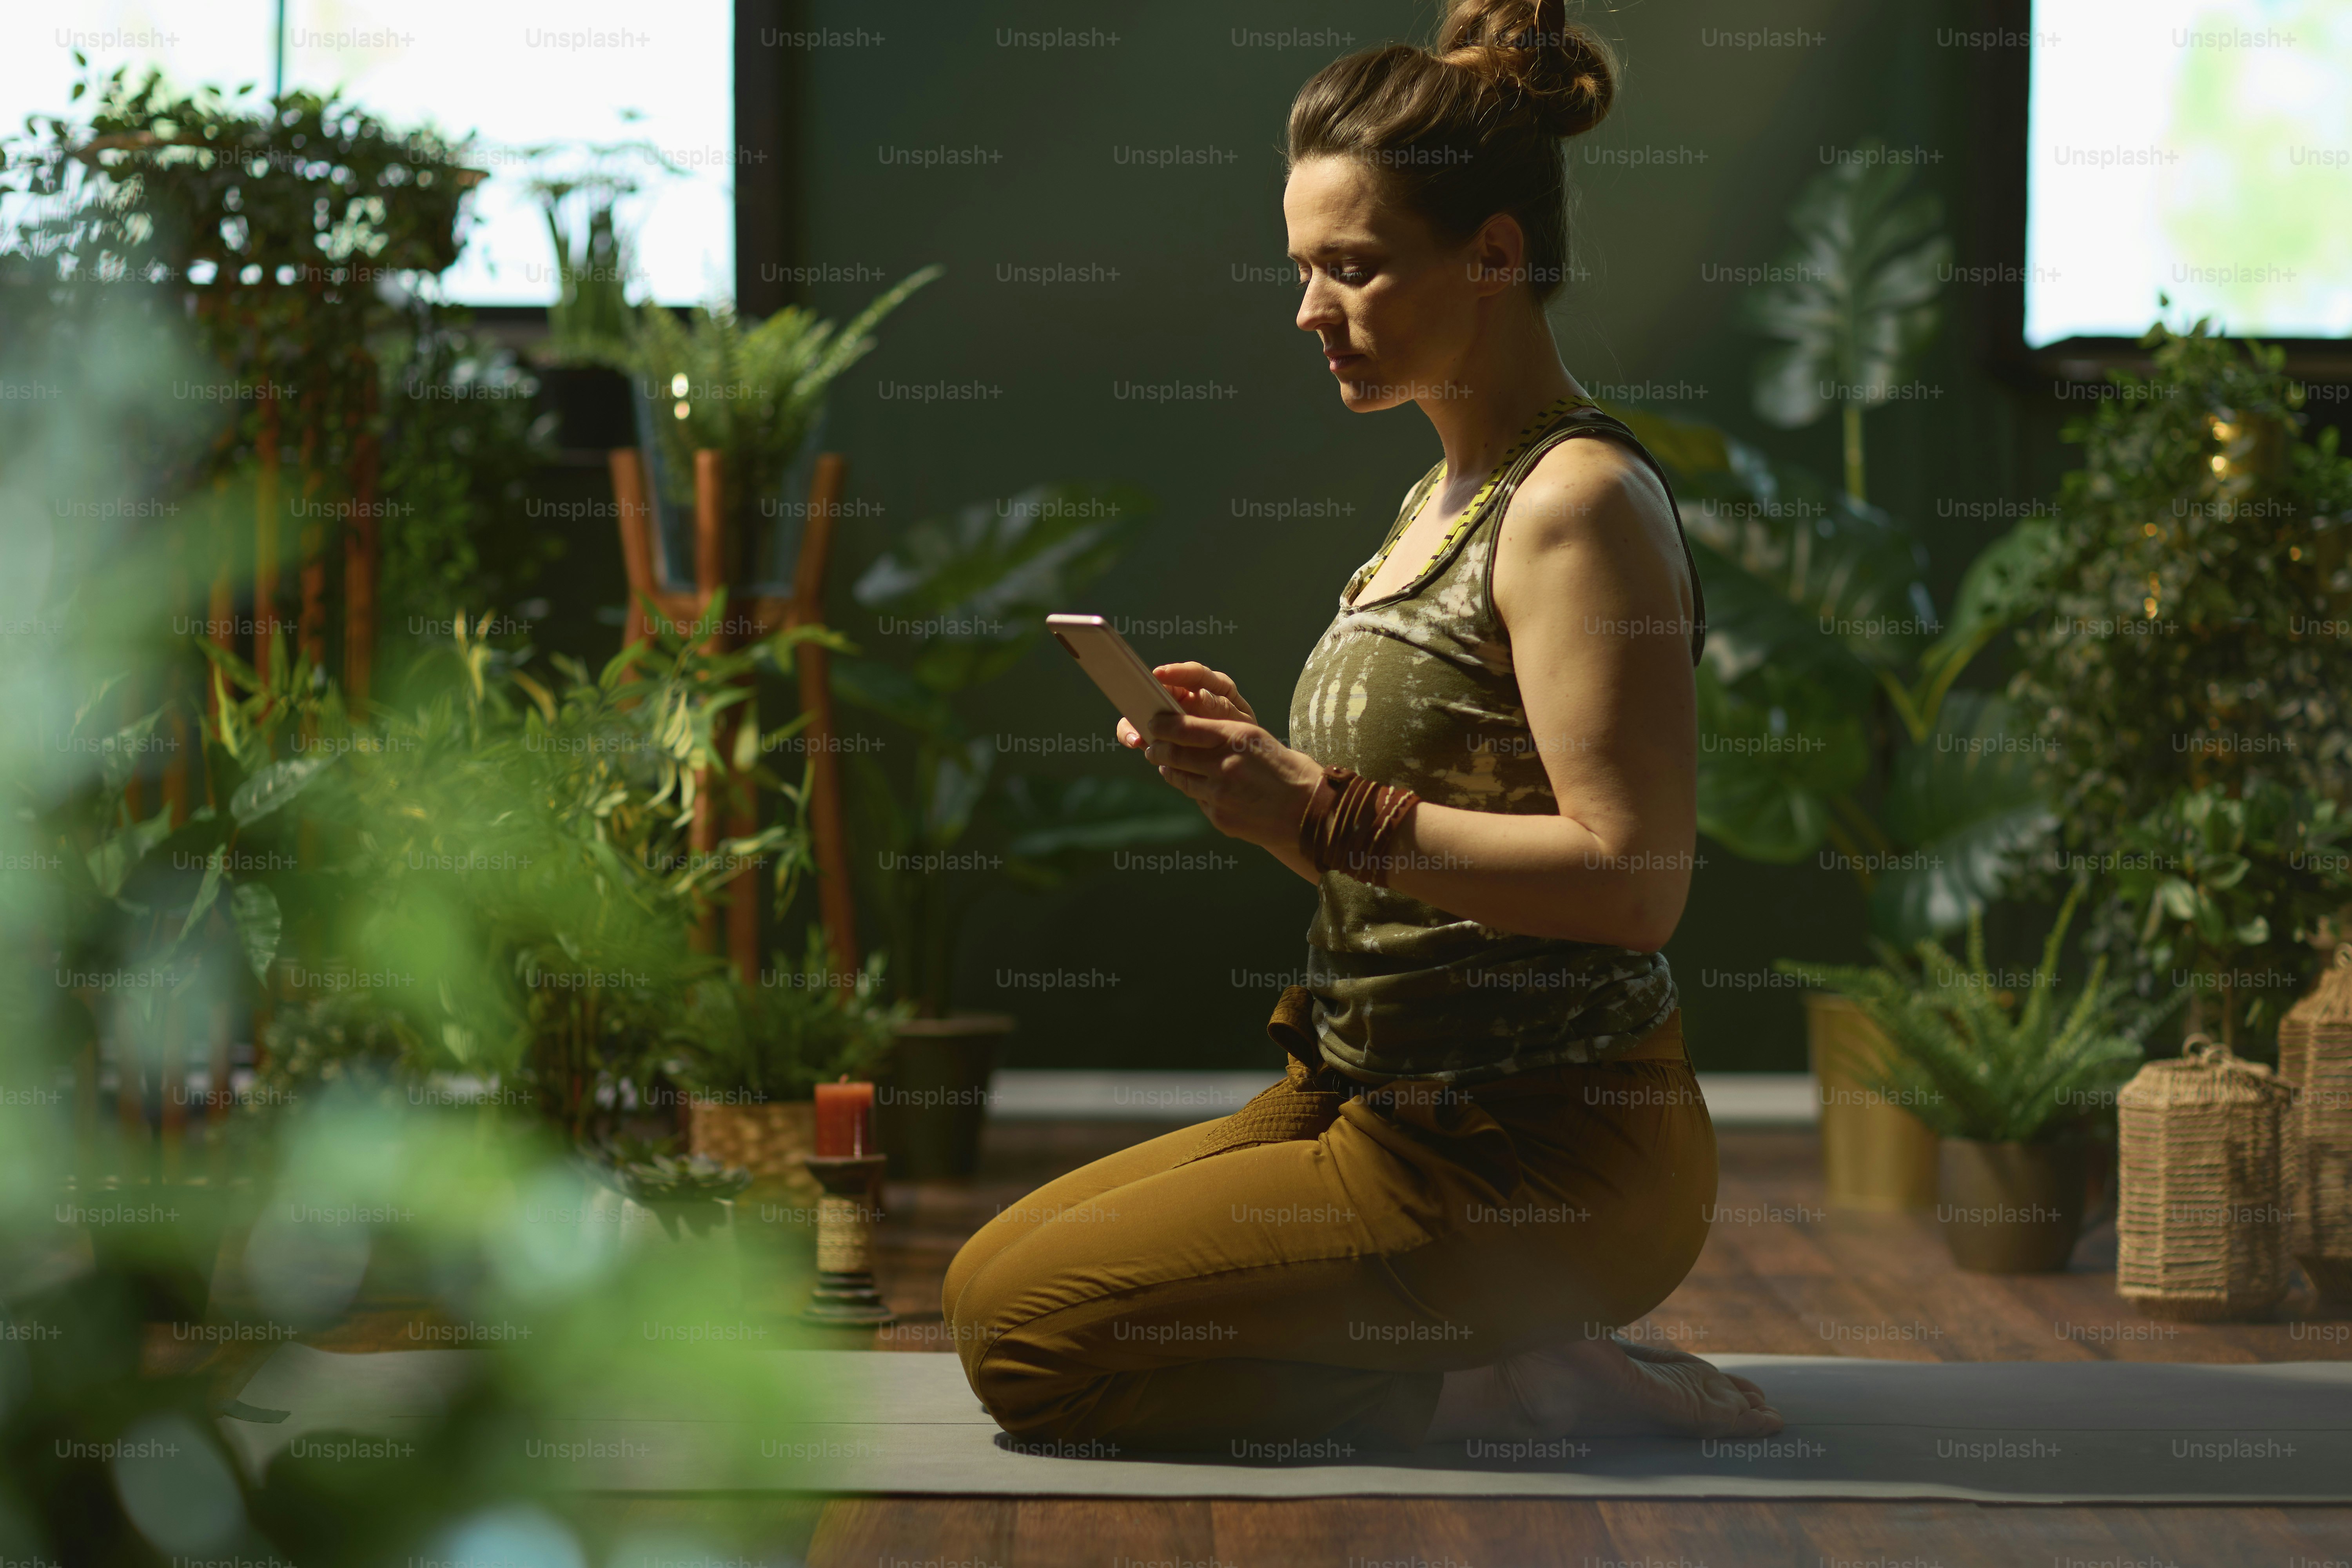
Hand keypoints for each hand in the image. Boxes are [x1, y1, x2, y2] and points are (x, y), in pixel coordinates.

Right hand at [1115, 662, 1255, 747]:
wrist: (1241, 764)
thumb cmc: (1243, 739)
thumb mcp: (1240, 723)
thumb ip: (1224, 710)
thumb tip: (1201, 695)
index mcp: (1215, 687)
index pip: (1195, 674)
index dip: (1177, 672)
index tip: (1160, 674)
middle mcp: (1190, 695)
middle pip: (1163, 688)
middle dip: (1148, 691)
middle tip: (1136, 697)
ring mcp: (1172, 713)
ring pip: (1147, 707)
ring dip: (1137, 717)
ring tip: (1135, 730)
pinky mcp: (1160, 731)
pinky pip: (1142, 728)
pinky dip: (1135, 734)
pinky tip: (1135, 742)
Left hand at [1120, 679, 1322, 854]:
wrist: (1312, 812)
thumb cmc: (1289, 770)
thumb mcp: (1258, 740)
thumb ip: (1224, 735)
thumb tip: (1190, 732)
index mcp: (1236, 738)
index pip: (1184, 728)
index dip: (1163, 725)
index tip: (1154, 722)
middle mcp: (1224, 765)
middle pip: (1173, 755)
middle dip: (1157, 749)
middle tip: (1152, 746)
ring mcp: (1220, 795)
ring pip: (1180, 780)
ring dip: (1170, 771)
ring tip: (1166, 766)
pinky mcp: (1220, 818)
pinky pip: (1198, 801)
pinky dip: (1195, 792)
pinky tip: (1200, 788)